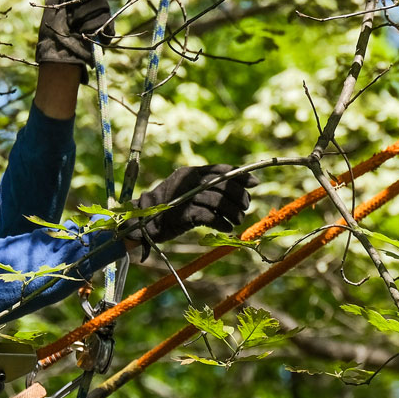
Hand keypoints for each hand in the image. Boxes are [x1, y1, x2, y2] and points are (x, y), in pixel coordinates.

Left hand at [36, 0, 112, 72]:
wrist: (56, 51)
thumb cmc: (52, 26)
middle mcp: (93, 0)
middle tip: (69, 6)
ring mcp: (100, 15)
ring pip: (102, 4)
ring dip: (83, 15)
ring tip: (73, 26)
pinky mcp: (105, 30)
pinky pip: (108, 23)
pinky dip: (97, 29)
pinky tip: (88, 35)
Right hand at [127, 165, 256, 253]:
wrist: (144, 222)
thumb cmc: (170, 207)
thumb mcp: (188, 192)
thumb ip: (208, 188)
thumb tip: (239, 189)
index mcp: (190, 173)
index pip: (220, 170)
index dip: (240, 176)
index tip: (255, 184)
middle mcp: (188, 182)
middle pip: (222, 184)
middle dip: (239, 196)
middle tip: (246, 207)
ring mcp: (184, 198)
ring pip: (217, 201)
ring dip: (233, 212)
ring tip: (237, 220)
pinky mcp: (182, 215)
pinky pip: (208, 217)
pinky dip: (221, 223)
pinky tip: (227, 228)